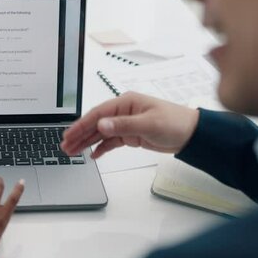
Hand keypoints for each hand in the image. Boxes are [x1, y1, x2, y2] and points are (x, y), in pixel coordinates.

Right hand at [61, 92, 199, 158]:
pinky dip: (101, 147)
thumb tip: (101, 125)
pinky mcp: (130, 135)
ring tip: (72, 151)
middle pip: (95, 123)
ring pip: (100, 133)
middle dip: (79, 135)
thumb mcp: (148, 123)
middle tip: (65, 146)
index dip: (81, 125)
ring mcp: (125, 123)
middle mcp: (123, 112)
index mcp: (125, 103)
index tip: (69, 134)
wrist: (192, 134)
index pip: (97, 114)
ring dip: (86, 142)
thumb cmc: (174, 122)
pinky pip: (110, 141)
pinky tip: (92, 154)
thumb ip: (123, 125)